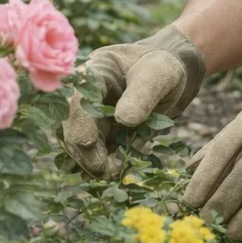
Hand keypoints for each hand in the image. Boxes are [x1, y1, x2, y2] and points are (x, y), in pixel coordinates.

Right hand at [63, 24, 204, 176]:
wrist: (168, 76)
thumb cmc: (161, 67)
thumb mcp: (157, 75)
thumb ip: (142, 94)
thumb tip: (124, 119)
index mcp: (93, 73)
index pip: (77, 99)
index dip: (80, 122)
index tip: (88, 143)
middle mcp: (83, 97)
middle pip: (73, 127)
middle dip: (86, 151)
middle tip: (106, 170)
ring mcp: (89, 117)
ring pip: (80, 145)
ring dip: (92, 163)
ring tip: (113, 174)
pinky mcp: (99, 134)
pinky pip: (95, 154)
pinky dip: (103, 165)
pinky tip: (116, 172)